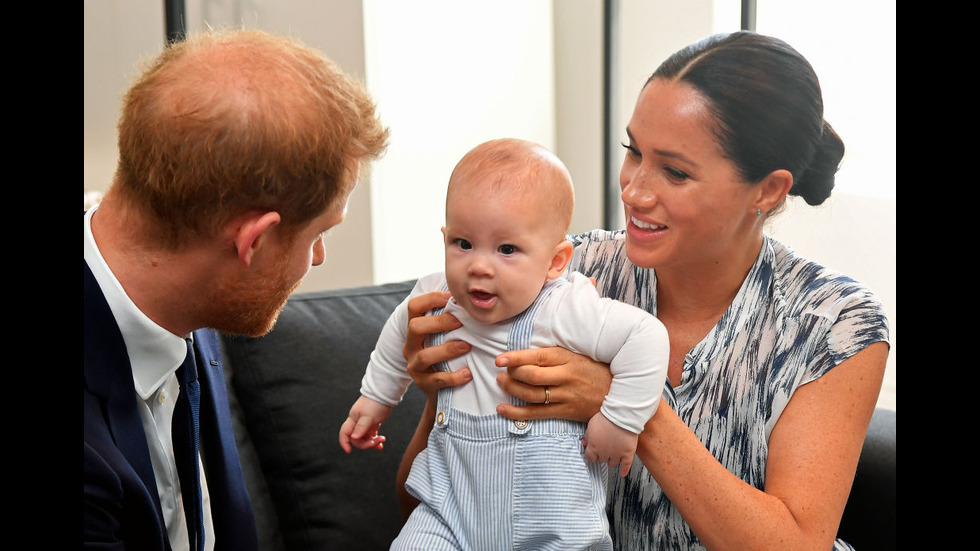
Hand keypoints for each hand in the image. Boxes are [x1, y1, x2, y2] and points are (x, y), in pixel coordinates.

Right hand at [339, 396, 391, 452]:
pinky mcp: (372, 424)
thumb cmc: (376, 403)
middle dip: (365, 444)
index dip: (344, 443)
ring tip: (382, 440)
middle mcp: (357, 423)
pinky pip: (371, 435)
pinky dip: (375, 440)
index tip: (349, 451)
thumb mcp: (368, 417)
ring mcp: (364, 424)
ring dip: (372, 442)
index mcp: (353, 420)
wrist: (385, 394)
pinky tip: (381, 442)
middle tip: (376, 441)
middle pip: (356, 439)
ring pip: (364, 438)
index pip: (344, 433)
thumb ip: (361, 427)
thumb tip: (353, 438)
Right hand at [403, 290, 471, 400]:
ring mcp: (415, 365)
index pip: (414, 307)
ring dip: (448, 349)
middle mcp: (410, 345)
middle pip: (415, 327)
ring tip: (467, 346)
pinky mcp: (423, 384)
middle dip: (439, 322)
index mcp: (415, 329)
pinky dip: (453, 377)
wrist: (442, 391)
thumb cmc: (447, 355)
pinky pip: (436, 380)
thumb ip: (451, 318)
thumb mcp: (444, 336)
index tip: (451, 297)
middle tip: (461, 321)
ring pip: (424, 355)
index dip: (431, 298)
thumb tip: (472, 296)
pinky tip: (468, 373)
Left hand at [494, 346, 611, 422]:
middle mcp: (566, 377)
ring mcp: (565, 396)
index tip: (500, 359)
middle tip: (501, 372)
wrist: (619, 395)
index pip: (537, 356)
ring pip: (531, 394)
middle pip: (532, 376)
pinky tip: (502, 409)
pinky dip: (517, 412)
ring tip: (501, 383)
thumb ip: (555, 355)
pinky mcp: (565, 412)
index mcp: (568, 359)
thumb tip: (527, 353)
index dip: (516, 358)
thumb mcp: (578, 355)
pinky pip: (536, 414)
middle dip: (512, 374)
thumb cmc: (595, 371)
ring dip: (511, 389)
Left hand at [583, 413, 637, 476]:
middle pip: (602, 460)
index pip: (590, 458)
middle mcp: (604, 453)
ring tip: (613, 457)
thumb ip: (588, 436)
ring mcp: (616, 454)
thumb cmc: (606, 418)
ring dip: (612, 460)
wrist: (621, 415)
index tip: (594, 454)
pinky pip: (626, 465)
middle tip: (605, 450)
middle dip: (602, 455)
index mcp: (594, 447)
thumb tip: (585, 443)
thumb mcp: (591, 425)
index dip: (592, 455)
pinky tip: (623, 473)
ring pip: (612, 464)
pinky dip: (624, 470)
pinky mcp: (627, 453)